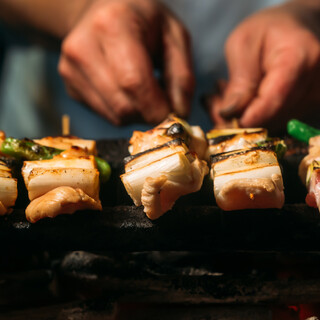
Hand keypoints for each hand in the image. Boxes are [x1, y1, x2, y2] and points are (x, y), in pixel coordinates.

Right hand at [58, 0, 193, 124]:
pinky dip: (123, 112)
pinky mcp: (70, 84)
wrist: (102, 10)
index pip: (134, 83)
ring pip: (115, 116)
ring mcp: (71, 68)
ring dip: (137, 115)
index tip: (173, 114)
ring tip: (145, 93)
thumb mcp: (174, 36)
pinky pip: (105, 115)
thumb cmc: (143, 21)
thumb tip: (180, 114)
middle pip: (123, 105)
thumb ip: (182, 75)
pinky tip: (127, 92)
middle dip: (149, 114)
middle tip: (162, 103)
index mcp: (113, 25)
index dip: (157, 107)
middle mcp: (83, 47)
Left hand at [210, 1, 319, 132]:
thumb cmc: (268, 30)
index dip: (248, 116)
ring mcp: (314, 99)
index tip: (224, 119)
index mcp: (300, 58)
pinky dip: (253, 117)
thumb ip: (239, 79)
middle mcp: (314, 83)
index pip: (274, 100)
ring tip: (224, 96)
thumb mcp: (243, 43)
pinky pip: (275, 122)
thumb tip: (229, 114)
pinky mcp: (307, 109)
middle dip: (238, 116)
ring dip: (243, 117)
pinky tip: (239, 102)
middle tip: (213, 103)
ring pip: (271, 123)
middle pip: (271, 116)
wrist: (296, 30)